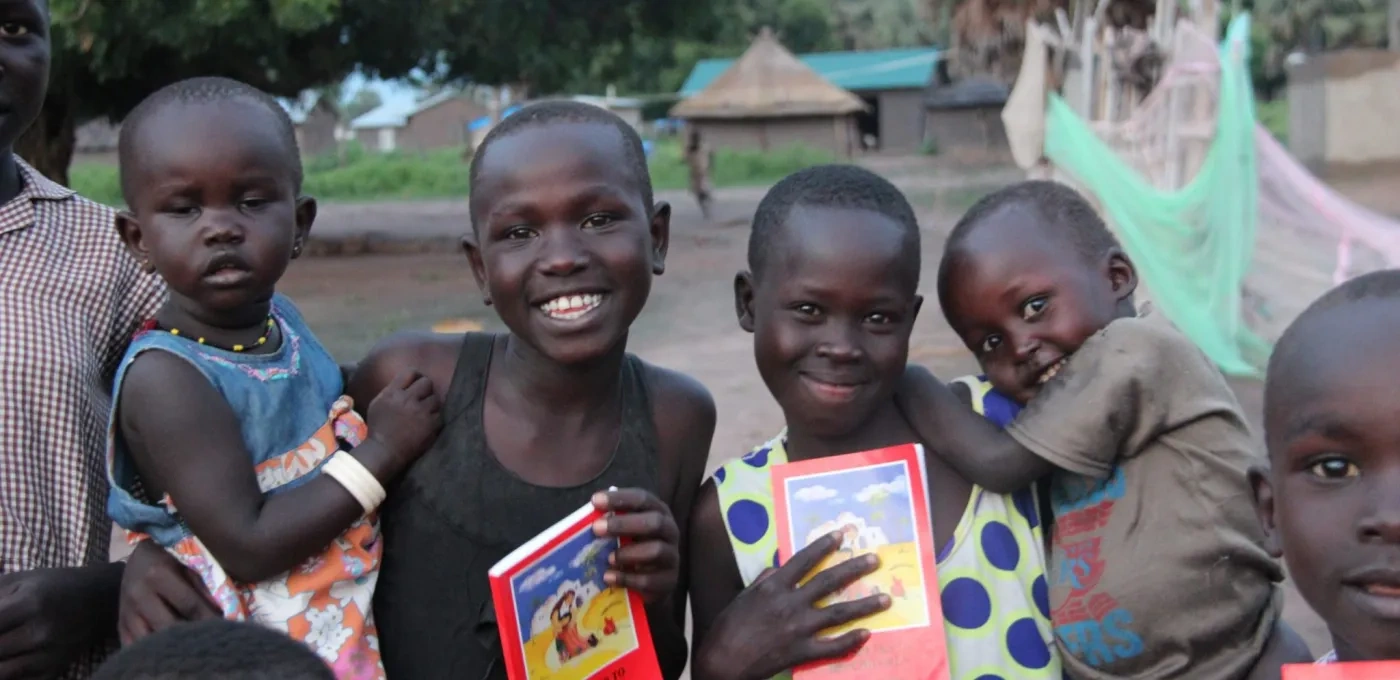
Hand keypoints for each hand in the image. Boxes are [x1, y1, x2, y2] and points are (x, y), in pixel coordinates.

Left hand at [0, 564, 121, 677]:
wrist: (98, 600)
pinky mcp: (53, 671)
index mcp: (31, 604)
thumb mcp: (17, 581)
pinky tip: (6, 660)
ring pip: (1, 671)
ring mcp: (49, 655)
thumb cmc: (51, 586)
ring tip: (0, 646)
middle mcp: (41, 632)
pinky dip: (6, 672)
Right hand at [118, 540, 221, 645]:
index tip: (225, 627)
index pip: (189, 605)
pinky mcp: (120, 624)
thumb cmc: (170, 555)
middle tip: (210, 638)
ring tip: (190, 645)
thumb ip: (202, 583)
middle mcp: (138, 595)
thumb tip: (222, 609)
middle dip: (191, 634)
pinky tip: (169, 648)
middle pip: (169, 626)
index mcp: (157, 575)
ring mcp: (126, 612)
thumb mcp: (186, 560)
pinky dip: (151, 650)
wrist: (138, 554)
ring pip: (149, 640)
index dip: (209, 618)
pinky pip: (133, 645)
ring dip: (171, 645)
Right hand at [366, 370, 441, 466]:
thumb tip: (406, 381)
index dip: (415, 376)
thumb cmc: (378, 428)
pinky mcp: (432, 424)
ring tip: (425, 412)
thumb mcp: (378, 403)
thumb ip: (392, 390)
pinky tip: (427, 423)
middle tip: (422, 398)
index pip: (410, 372)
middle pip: (426, 382)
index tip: (416, 383)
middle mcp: (408, 399)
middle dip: (425, 389)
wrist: (385, 451)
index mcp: (393, 392)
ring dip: (431, 404)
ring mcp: (422, 411)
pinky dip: (435, 418)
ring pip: (435, 398)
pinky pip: (440, 414)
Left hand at [591, 488, 678, 603]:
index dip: (619, 499)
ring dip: (628, 553)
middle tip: (597, 528)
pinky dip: (627, 578)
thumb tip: (589, 518)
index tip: (595, 500)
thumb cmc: (632, 547)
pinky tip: (609, 577)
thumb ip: (612, 522)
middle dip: (623, 524)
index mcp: (658, 511)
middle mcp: (669, 531)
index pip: (642, 499)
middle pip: (654, 522)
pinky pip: (649, 580)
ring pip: (656, 550)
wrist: (651, 581)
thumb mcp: (624, 531)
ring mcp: (672, 556)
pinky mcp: (668, 581)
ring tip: (608, 558)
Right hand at [695, 532, 890, 679]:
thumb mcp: (743, 597)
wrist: (722, 662)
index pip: (804, 560)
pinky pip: (832, 646)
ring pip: (838, 613)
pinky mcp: (802, 652)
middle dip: (854, 568)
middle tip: (875, 560)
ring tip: (885, 599)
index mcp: (773, 587)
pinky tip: (867, 633)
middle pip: (829, 582)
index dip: (824, 546)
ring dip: (865, 605)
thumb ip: (764, 580)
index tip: (842, 535)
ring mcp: (798, 628)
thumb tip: (779, 567)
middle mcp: (790, 603)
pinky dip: (850, 640)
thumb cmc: (728, 628)